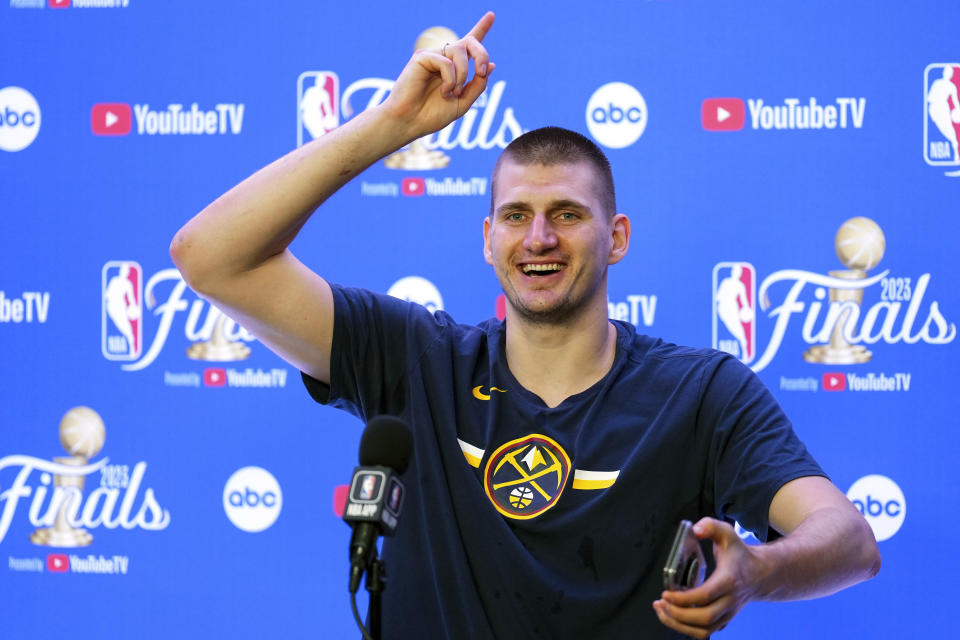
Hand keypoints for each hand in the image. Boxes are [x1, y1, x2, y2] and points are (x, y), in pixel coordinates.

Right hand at [381, 11, 495, 141]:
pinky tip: (443, 92)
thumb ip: (477, 85)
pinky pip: (446, 62)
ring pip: (459, 51)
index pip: (469, 46)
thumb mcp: (463, 102)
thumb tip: (491, 65)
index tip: (491, 15)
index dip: (481, 28)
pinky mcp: (422, 57)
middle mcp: (444, 58)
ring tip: (452, 93)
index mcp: (455, 68)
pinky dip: (450, 79)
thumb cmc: (432, 115)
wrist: (410, 122)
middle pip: (470, 43)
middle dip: (481, 55)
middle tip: (481, 72)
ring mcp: (433, 56)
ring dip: (462, 75)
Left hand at [653, 518, 765, 638]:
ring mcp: (727, 613)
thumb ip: (711, 526)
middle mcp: (729, 601)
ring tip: (662, 611)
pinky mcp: (723, 620)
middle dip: (677, 614)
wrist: (761, 574)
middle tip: (661, 602)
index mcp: (728, 581)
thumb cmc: (740, 555)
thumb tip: (696, 529)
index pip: (704, 596)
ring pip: (703, 630)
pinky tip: (672, 616)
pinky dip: (686, 629)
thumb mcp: (727, 534)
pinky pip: (705, 632)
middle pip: (703, 618)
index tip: (666, 593)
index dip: (683, 599)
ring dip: (679, 625)